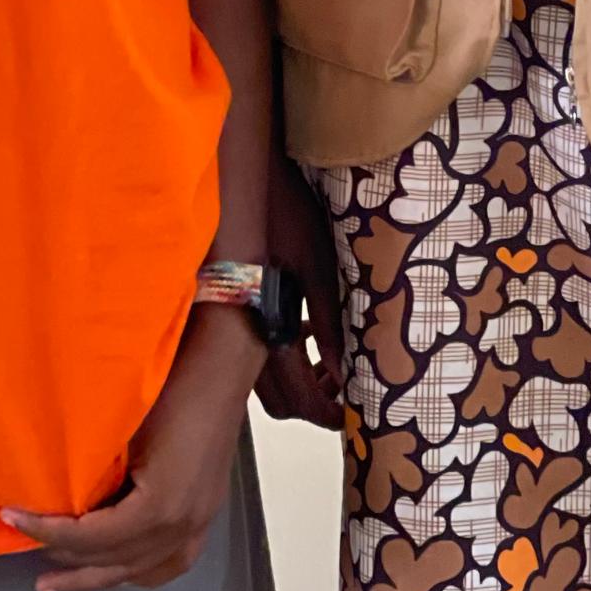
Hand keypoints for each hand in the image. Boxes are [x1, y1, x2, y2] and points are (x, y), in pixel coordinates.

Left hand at [4, 305, 262, 590]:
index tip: (12, 517)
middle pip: (114, 560)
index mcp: (159, 507)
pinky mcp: (205, 513)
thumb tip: (52, 489)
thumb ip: (93, 469)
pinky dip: (139, 571)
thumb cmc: (175, 384)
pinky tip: (117, 571)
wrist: (224, 362)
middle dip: (66, 557)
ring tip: (57, 581)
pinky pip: (170, 562)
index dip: (47, 531)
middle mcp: (180, 526)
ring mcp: (197, 523)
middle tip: (25, 542)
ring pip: (141, 570)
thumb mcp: (124, 427)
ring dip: (97, 576)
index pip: (91, 538)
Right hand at [257, 157, 342, 431]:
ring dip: (302, 384)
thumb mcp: (318, 263)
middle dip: (317, 405)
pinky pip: (259, 356)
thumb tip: (343, 369)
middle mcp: (246, 338)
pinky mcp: (233, 312)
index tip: (356, 414)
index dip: (330, 414)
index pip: (300, 399)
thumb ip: (328, 321)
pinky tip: (306, 330)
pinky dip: (287, 359)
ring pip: (269, 384)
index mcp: (269, 328)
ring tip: (334, 363)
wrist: (247, 176)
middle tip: (350, 389)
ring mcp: (235, 327)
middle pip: (282, 404)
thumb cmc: (285, 211)